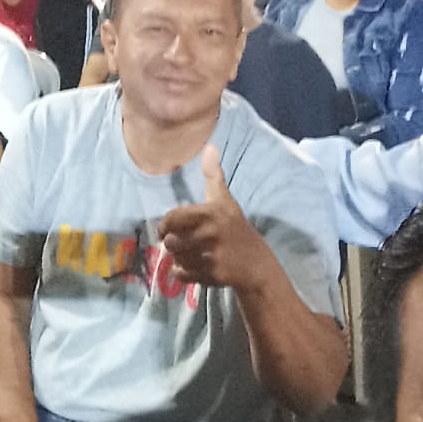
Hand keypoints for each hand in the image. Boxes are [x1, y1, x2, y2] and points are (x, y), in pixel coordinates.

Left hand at [158, 146, 267, 289]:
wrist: (257, 265)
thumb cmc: (237, 230)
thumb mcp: (226, 201)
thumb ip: (213, 176)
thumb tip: (210, 147)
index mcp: (212, 212)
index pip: (172, 219)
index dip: (164, 226)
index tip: (165, 230)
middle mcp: (212, 233)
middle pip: (171, 242)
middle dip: (173, 245)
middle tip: (182, 244)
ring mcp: (213, 255)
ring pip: (176, 259)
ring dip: (178, 259)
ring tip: (190, 255)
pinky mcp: (212, 274)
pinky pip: (182, 274)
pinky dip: (183, 273)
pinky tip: (194, 268)